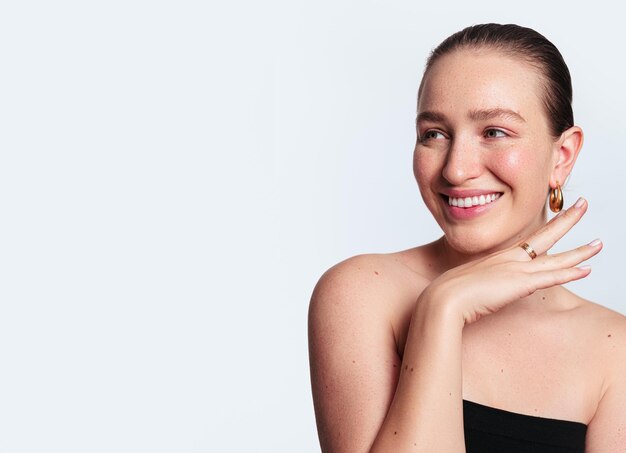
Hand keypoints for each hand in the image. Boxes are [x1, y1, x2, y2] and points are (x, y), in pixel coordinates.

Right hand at [421, 197, 601, 324]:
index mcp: (497, 258)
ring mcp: (516, 269)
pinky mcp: (520, 283)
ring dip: (579, 251)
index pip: (527, 240)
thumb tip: (474, 291)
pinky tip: (587, 269)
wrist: (444, 298)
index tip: (556, 217)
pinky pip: (552, 276)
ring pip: (556, 257)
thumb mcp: (464, 284)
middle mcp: (509, 259)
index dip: (544, 229)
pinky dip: (570, 272)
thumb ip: (475, 284)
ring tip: (599, 244)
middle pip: (544, 235)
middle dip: (566, 220)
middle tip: (583, 204)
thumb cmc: (448, 294)